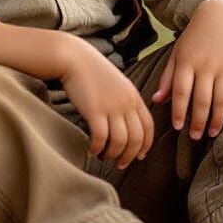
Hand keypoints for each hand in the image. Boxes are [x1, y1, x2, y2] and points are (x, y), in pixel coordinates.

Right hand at [58, 37, 154, 169]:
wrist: (74, 58)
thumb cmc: (92, 72)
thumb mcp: (117, 83)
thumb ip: (126, 101)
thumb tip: (128, 123)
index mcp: (134, 96)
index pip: (148, 127)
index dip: (145, 145)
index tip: (139, 156)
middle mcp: (126, 103)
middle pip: (136, 138)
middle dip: (129, 156)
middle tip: (120, 164)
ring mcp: (111, 107)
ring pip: (120, 141)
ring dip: (112, 154)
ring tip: (103, 156)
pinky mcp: (94, 110)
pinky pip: (101, 138)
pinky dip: (98, 148)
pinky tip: (92, 149)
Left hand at [150, 0, 222, 139]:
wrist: (219, 16)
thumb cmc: (193, 39)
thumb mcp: (177, 54)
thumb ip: (168, 78)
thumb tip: (156, 101)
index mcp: (186, 62)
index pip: (181, 92)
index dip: (179, 112)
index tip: (177, 127)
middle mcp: (205, 65)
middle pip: (202, 100)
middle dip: (198, 122)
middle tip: (195, 136)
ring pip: (222, 100)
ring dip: (217, 120)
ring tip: (212, 133)